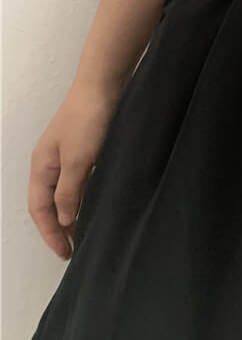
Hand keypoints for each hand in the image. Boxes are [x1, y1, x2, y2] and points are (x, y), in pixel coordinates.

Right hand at [28, 80, 121, 259]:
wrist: (104, 86)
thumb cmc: (88, 119)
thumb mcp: (78, 160)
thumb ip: (69, 191)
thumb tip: (64, 220)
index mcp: (42, 167)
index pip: (40, 210)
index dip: (51, 233)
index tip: (65, 253)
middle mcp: (51, 164)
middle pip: (50, 204)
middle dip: (59, 228)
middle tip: (75, 249)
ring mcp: (68, 156)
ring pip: (66, 194)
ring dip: (73, 214)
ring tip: (86, 234)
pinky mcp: (87, 150)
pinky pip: (80, 182)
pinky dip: (85, 198)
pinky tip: (98, 206)